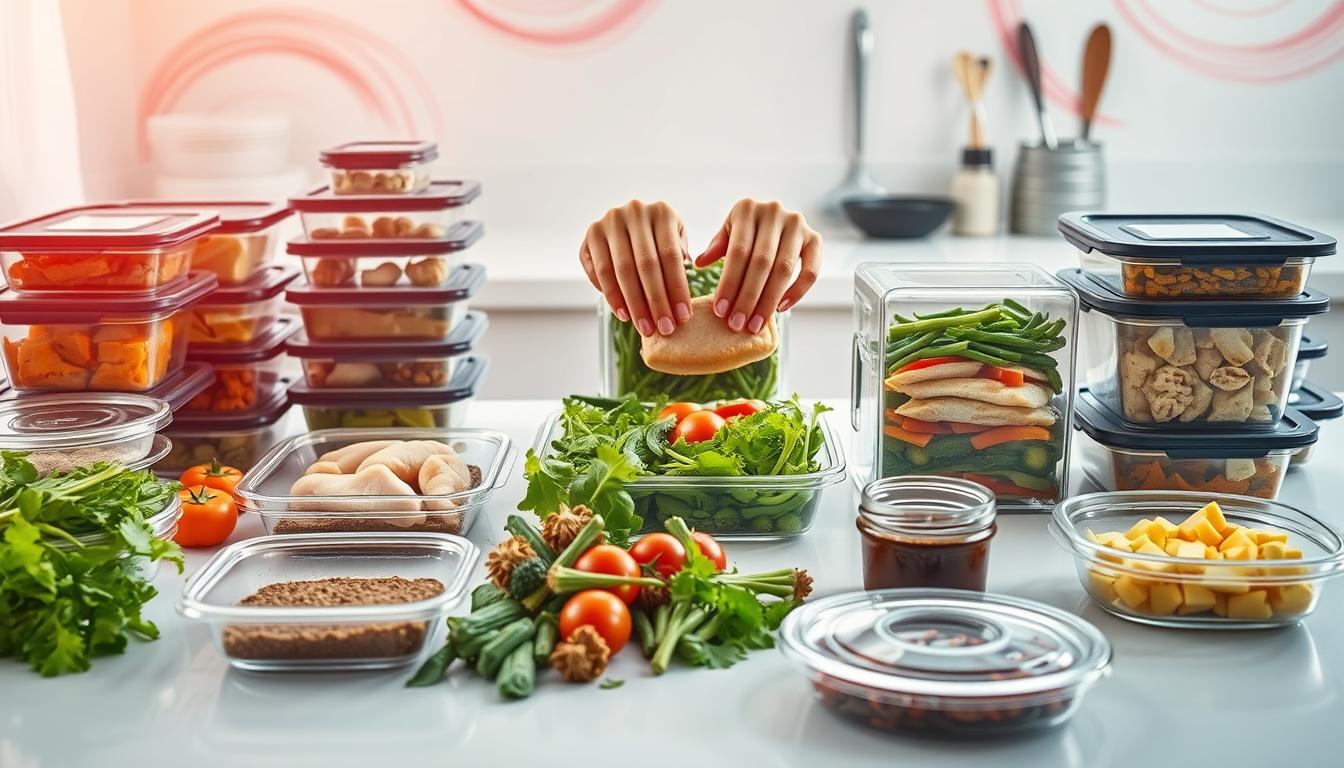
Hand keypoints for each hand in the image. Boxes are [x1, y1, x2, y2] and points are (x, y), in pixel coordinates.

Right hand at [579, 200, 692, 336]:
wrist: (631, 219)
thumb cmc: (660, 236)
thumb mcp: (677, 237)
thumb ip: (682, 257)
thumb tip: (677, 290)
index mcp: (661, 212)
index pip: (670, 256)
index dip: (677, 288)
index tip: (683, 316)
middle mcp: (634, 212)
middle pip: (646, 265)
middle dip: (656, 301)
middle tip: (664, 328)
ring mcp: (609, 222)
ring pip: (620, 271)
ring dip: (633, 304)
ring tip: (644, 327)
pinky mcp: (591, 234)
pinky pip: (598, 271)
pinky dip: (610, 295)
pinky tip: (623, 313)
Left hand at [694, 199, 821, 332]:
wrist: (773, 216)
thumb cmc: (745, 230)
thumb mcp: (728, 232)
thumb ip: (717, 246)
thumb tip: (700, 263)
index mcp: (747, 209)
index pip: (737, 252)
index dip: (729, 283)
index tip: (720, 311)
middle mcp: (774, 212)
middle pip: (760, 263)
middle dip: (747, 297)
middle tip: (737, 324)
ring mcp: (797, 224)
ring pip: (783, 269)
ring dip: (768, 301)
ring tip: (755, 324)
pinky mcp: (815, 238)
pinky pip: (810, 271)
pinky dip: (797, 292)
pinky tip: (781, 309)